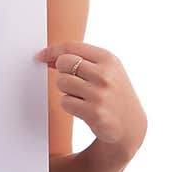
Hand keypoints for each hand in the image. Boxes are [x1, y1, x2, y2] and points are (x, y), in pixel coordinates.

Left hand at [36, 41, 146, 160]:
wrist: (131, 125)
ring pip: (62, 82)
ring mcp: (100, 94)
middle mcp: (105, 74)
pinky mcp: (94, 112)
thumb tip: (46, 56)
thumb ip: (80, 59)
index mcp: (108, 59)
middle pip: (63, 63)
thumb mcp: (105, 69)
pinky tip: (84, 108)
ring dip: (67, 90)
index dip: (52, 50)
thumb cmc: (113, 92)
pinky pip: (65, 102)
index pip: (71, 47)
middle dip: (63, 72)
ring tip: (83, 96)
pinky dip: (70, 105)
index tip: (41, 56)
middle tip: (76, 82)